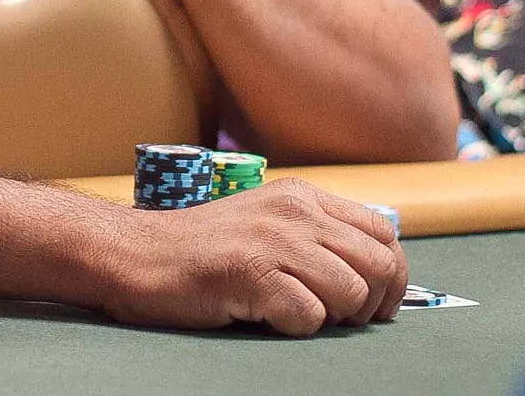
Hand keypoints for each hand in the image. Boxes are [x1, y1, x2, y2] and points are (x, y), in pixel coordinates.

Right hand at [103, 179, 405, 335]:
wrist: (134, 253)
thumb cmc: (201, 250)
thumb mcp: (265, 222)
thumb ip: (313, 235)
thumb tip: (373, 273)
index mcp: (302, 197)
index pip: (383, 232)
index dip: (390, 274)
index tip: (374, 302)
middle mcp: (294, 212)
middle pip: (380, 264)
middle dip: (372, 303)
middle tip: (342, 320)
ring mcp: (273, 240)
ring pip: (352, 292)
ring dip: (333, 317)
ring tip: (298, 314)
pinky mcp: (250, 273)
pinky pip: (309, 315)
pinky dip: (295, 328)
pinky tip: (267, 317)